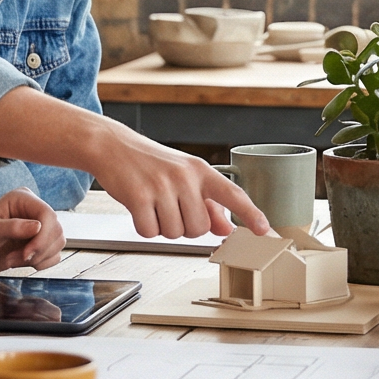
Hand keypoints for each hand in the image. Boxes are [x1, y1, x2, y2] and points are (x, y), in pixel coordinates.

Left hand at [0, 189, 64, 268]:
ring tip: (15, 260)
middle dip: (39, 249)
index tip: (26, 254)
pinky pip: (55, 255)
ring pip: (58, 242)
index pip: (47, 214)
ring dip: (39, 257)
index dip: (42, 236)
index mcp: (23, 199)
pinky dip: (42, 263)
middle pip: (56, 229)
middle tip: (18, 259)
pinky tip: (22, 262)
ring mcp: (42, 226)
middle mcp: (35, 209)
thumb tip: (37, 226)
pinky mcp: (43, 241)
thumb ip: (12, 227)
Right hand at [86, 124, 270, 239]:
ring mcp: (162, 186)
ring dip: (163, 227)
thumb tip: (226, 228)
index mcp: (200, 170)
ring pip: (175, 233)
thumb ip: (207, 204)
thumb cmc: (151, 163)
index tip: (265, 230)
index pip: (233, 194)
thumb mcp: (184, 176)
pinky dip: (144, 227)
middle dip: (185, 227)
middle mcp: (185, 177)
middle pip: (199, 229)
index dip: (251, 214)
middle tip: (170, 207)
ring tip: (154, 205)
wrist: (113, 146)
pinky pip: (150, 232)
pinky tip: (140, 209)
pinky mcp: (139, 197)